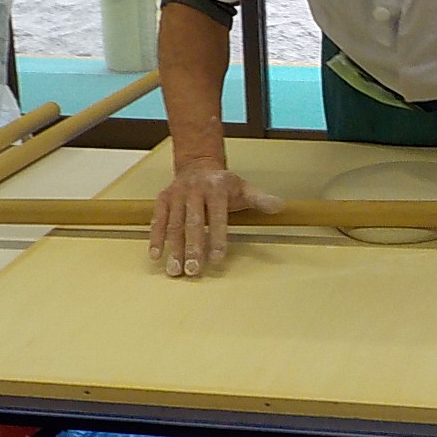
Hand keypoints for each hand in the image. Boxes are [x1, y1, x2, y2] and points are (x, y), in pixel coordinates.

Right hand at [148, 161, 282, 277]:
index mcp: (217, 189)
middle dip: (193, 248)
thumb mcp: (244, 188)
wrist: (198, 165)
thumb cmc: (223, 184)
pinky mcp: (163, 199)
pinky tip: (156, 256)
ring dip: (174, 248)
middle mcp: (195, 191)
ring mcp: (177, 195)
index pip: (218, 217)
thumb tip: (280, 206)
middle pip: (193, 223)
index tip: (216, 259)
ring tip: (175, 270)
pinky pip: (158, 220)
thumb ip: (261, 199)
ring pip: (174, 224)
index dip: (217, 238)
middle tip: (193, 271)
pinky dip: (156, 238)